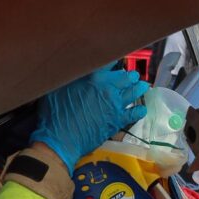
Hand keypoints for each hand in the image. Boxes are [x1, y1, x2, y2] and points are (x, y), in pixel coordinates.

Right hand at [31, 64, 149, 171]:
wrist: (62, 138)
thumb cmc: (56, 114)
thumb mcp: (58, 87)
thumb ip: (71, 76)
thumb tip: (76, 69)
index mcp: (93, 77)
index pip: (109, 62)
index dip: (114, 60)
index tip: (116, 60)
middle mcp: (107, 88)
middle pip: (126, 76)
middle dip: (130, 75)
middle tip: (132, 75)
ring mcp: (115, 104)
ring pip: (134, 92)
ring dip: (139, 88)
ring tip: (142, 86)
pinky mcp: (118, 120)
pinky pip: (135, 113)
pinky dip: (139, 110)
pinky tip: (141, 109)